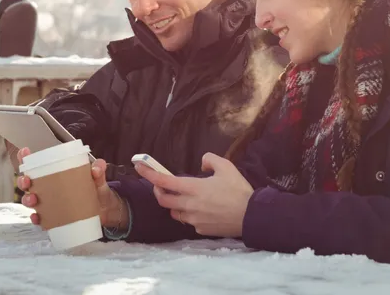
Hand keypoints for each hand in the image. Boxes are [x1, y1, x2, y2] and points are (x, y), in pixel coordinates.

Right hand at [16, 150, 127, 229]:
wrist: (105, 211)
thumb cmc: (96, 189)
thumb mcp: (98, 178)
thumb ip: (99, 170)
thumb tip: (97, 168)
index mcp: (56, 174)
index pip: (38, 164)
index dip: (27, 158)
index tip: (24, 153)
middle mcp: (49, 188)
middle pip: (29, 183)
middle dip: (23, 181)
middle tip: (27, 181)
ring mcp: (50, 203)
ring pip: (31, 200)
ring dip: (28, 199)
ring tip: (33, 199)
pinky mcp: (54, 217)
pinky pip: (41, 219)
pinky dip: (37, 219)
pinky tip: (38, 218)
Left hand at [134, 152, 252, 237]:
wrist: (251, 216)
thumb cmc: (238, 190)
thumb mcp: (226, 167)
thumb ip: (210, 160)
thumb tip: (201, 163)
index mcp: (193, 188)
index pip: (164, 181)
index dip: (149, 173)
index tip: (139, 166)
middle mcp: (189, 205)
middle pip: (163, 200)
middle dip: (158, 191)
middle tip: (161, 184)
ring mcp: (193, 220)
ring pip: (174, 211)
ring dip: (173, 203)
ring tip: (183, 197)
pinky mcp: (200, 230)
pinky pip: (188, 221)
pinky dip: (188, 213)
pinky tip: (201, 209)